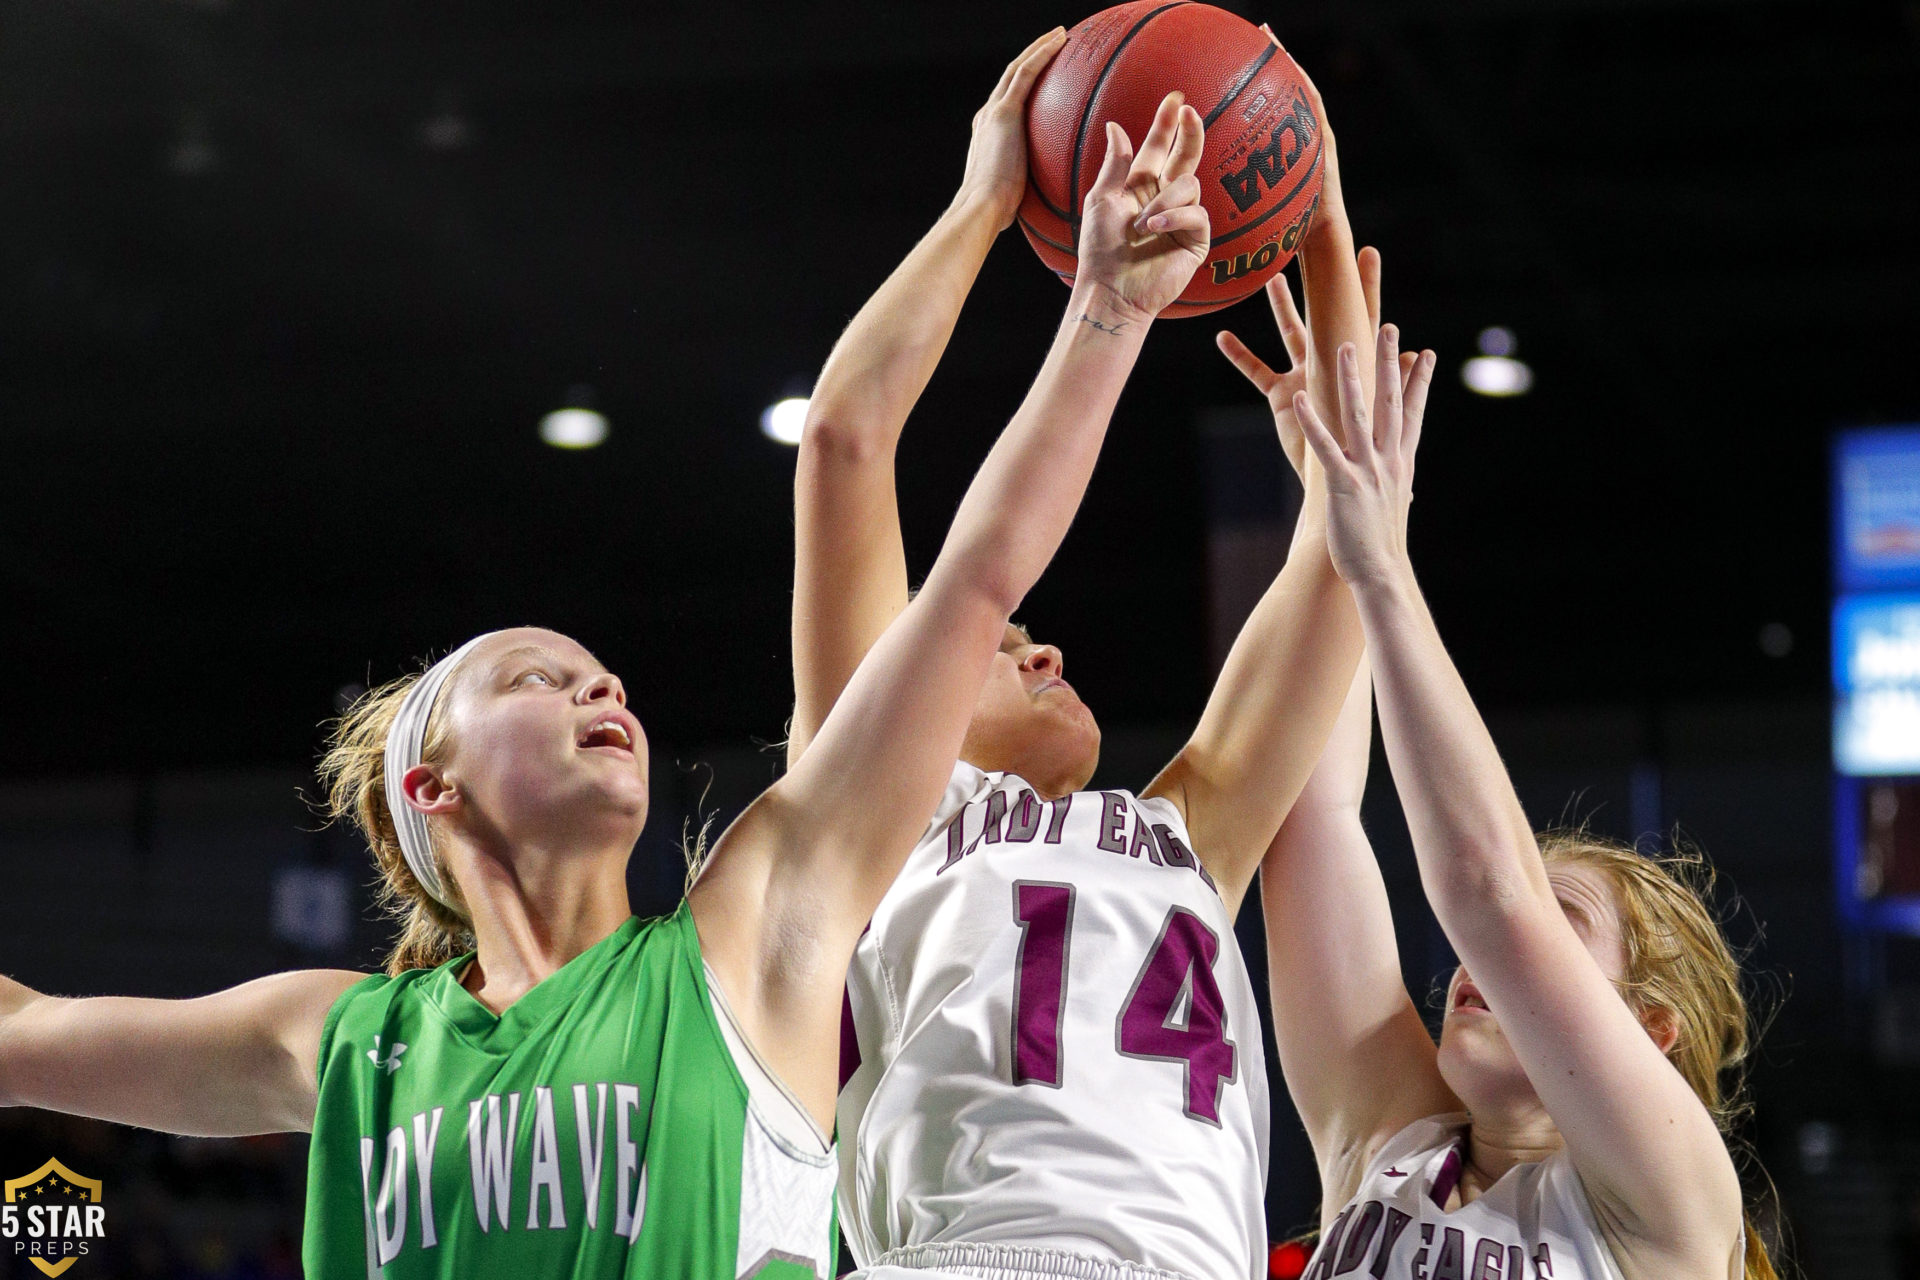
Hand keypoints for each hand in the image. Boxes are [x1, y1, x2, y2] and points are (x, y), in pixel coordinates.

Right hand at [955, 28, 1066, 230]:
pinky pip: (1026, 73)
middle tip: (1056, 43)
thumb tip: (1053, 198)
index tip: (1046, 75)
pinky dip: (1042, 53)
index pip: (1010, 100)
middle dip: (1033, 57)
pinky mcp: (1004, 111)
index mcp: (990, 134)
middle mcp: (988, 117)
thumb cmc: (998, 212)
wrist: (981, 207)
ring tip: (1062, 35)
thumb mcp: (1016, 192)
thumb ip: (1031, 184)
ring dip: (1040, 48)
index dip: (1027, 83)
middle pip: (1013, 77)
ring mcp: (994, 111)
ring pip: (1019, 68)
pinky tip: (1061, 42)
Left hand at [1075, 93, 1209, 323]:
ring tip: (1143, 225)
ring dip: (1164, 201)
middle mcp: (1164, 199)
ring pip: (1187, 185)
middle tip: (1190, 113)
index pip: (1158, 148)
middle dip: (1190, 133)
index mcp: (1140, 187)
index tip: (1175, 99)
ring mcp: (1182, 218)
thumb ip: (1114, 164)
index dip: (1166, 124)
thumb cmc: (1100, 249)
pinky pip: (1196, 213)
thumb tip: (1116, 127)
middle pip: (1186, 157)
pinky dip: (1175, 217)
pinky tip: (1155, 229)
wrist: (1112, 289)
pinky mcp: (1196, 239)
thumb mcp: (1102, 200)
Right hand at [1219, 246, 1417, 479]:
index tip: (1367, 251)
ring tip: (1270, 277)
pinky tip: (1221, 335)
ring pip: (1291, 331)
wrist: (1336, 480)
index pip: (1366, 314)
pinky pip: (1257, 370)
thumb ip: (1390, 378)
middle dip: (1323, 280)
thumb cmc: (1362, 448)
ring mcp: (1306, 374)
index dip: (1367, 285)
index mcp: (1359, 364)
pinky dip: (1240, 355)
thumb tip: (1412, 352)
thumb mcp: (1375, 409)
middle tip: (1313, 244)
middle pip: (1327, 311)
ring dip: (1281, 306)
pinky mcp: (1283, 394)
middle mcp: (1332, 361)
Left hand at [1292, 325, 1435, 588]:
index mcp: (1402, 463)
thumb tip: (1397, 470)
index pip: (1414, 414)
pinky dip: (1313, 422)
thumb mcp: (1392, 501)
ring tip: (1346, 345)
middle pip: (1392, 402)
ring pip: (1359, 415)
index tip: (1427, 353)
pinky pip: (1326, 447)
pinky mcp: (1344, 485)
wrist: (1381, 572)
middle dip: (1391, 363)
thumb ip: (1392, 478)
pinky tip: (1299, 398)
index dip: (1419, 382)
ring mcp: (1368, 470)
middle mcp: (1389, 460)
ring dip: (1353, 379)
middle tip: (1392, 328)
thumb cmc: (1381, 541)